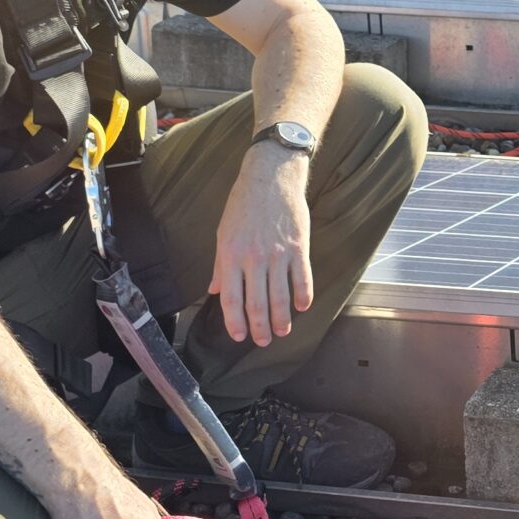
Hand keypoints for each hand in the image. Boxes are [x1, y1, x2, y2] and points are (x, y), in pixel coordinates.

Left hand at [210, 151, 312, 347]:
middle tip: (264, 341)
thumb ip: (221, 265)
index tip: (239, 336)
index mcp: (231, 255)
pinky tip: (302, 307)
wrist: (271, 177)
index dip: (235, 322)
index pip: (232, 299)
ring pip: (280, 296)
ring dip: (282, 318)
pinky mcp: (299, 248)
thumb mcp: (223, 233)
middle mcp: (254, 258)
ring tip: (282, 331)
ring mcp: (279, 254)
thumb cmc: (243, 204)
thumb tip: (215, 290)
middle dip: (261, 327)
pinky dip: (303, 297)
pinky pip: (302, 279)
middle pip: (257, 303)